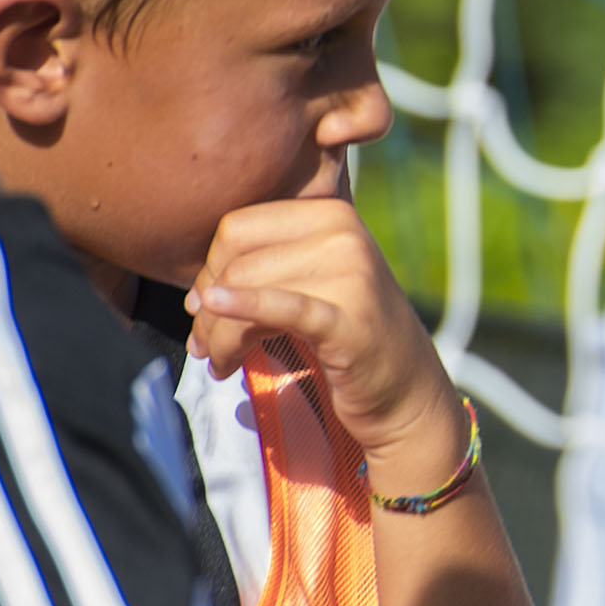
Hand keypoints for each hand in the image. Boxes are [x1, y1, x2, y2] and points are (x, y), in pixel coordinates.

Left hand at [185, 200, 461, 499]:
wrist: (406, 392)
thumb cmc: (348, 336)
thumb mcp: (313, 283)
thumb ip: (266, 267)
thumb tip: (198, 294)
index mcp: (332, 213)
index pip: (238, 228)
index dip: (210, 271)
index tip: (208, 308)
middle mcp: (345, 234)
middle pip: (237, 261)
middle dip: (207, 308)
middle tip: (206, 346)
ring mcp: (353, 274)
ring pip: (246, 289)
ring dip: (219, 335)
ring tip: (221, 362)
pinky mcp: (351, 319)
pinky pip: (281, 309)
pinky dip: (242, 315)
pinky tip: (220, 344)